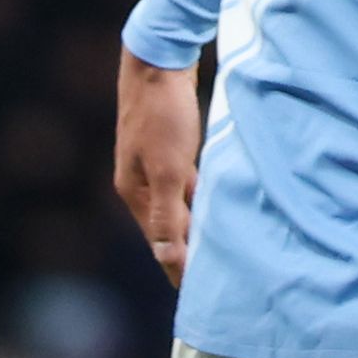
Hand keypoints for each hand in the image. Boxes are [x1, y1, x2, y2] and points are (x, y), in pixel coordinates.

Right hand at [113, 52, 202, 281]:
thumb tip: (168, 260)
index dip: (178, 269)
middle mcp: (140, 183)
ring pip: (179, 208)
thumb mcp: (169, 167)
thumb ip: (170, 214)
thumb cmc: (164, 112)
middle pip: (168, 229)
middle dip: (188, 254)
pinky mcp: (170, 149)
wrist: (158, 60)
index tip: (199, 297)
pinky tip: (219, 208)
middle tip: (216, 282)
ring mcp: (154, 165)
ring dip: (198, 228)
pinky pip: (188, 187)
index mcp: (135, 192)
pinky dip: (203, 202)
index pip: (159, 244)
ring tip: (221, 252)